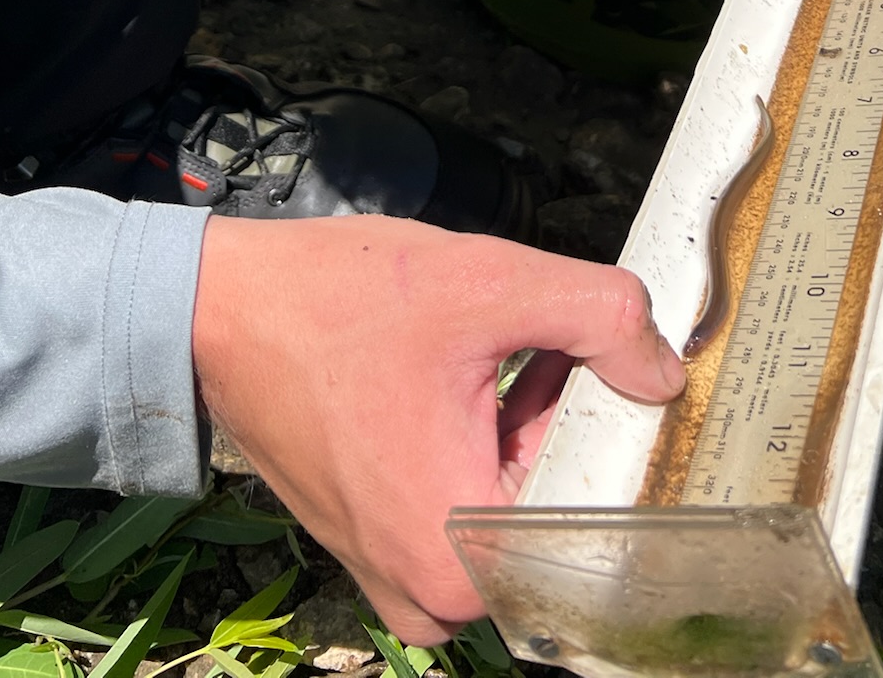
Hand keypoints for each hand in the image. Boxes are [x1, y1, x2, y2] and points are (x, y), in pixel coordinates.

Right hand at [191, 216, 685, 642]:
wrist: (219, 308)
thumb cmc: (337, 302)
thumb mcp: (489, 284)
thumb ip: (600, 317)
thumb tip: (662, 371)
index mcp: (466, 557)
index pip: (602, 498)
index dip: (619, 416)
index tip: (615, 355)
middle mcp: (434, 598)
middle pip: (562, 507)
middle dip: (572, 420)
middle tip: (552, 341)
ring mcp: (400, 581)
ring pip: (519, 505)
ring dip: (533, 428)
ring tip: (516, 351)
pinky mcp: (379, 549)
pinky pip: (471, 509)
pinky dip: (490, 445)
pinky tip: (479, 376)